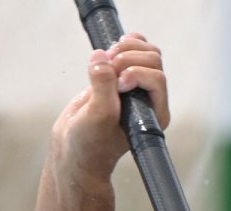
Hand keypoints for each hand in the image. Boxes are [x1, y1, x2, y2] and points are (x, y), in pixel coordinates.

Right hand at [49, 34, 169, 185]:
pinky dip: (120, 44)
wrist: (74, 147)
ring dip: (124, 48)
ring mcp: (137, 85)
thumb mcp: (96, 117)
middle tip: (106, 70)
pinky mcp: (123, 76)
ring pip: (145, 51)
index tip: (117, 84)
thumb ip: (102, 87)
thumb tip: (102, 57)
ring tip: (103, 62)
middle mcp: (150, 99)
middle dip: (127, 58)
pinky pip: (132, 48)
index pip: (157, 78)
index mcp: (153, 115)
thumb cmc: (89, 143)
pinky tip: (106, 55)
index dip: (136, 74)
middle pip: (153, 59)